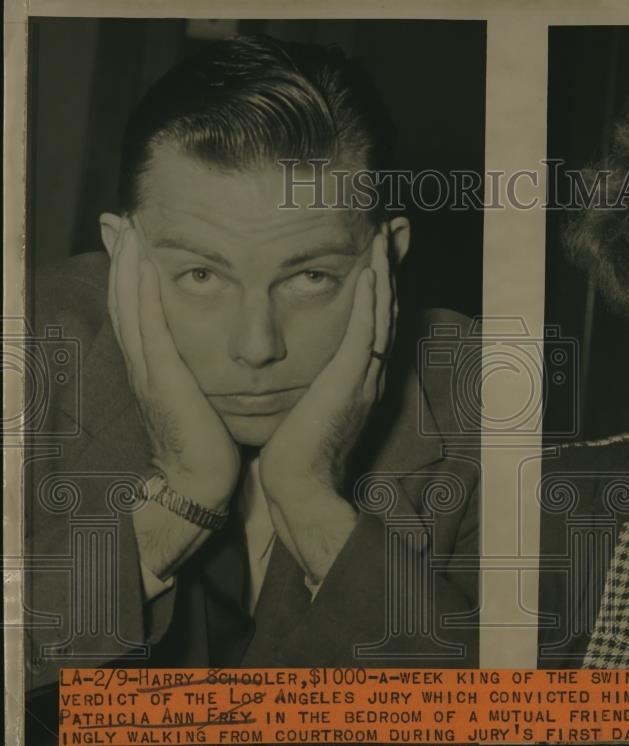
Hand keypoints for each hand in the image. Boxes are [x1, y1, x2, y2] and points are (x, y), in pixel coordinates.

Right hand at [107, 215, 241, 575]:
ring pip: (131, 306)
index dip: (131, 273)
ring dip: (126, 264)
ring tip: (125, 227)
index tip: (131, 237)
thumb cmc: (206, 444)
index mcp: (153, 365)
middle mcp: (143, 362)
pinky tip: (142, 264)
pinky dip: (141, 292)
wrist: (196, 484)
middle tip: (117, 218)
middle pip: (125, 299)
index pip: (138, 309)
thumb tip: (211, 353)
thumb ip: (197, 372)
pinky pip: (148, 326)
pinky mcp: (163, 377)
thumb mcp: (199, 397)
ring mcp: (148, 369)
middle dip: (120, 258)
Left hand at [258, 224, 396, 581]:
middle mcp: (370, 372)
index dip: (378, 281)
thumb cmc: (294, 450)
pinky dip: (370, 302)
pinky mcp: (350, 383)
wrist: (299, 487)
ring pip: (380, 314)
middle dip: (390, 266)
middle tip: (395, 229)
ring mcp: (365, 377)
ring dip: (384, 273)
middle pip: (386, 308)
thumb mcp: (307, 404)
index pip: (373, 318)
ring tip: (384, 237)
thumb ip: (313, 378)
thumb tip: (297, 360)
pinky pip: (364, 334)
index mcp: (360, 374)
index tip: (376, 248)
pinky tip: (370, 273)